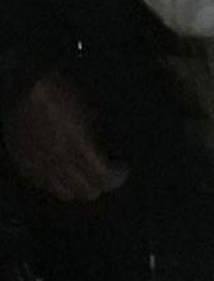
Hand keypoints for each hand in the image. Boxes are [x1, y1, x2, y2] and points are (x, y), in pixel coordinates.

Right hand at [2, 70, 128, 201]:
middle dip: (101, 184)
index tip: (122, 170)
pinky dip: (58, 183)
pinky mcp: (25, 166)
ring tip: (87, 176)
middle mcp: (58, 161)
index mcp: (78, 145)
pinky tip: (64, 173)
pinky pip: (44, 185)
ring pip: (65, 193)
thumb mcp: (89, 110)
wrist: (26, 88)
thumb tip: (104, 149)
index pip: (103, 176)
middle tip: (108, 174)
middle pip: (86, 191)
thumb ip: (96, 134)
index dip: (117, 176)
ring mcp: (39, 166)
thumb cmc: (60, 92)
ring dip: (79, 186)